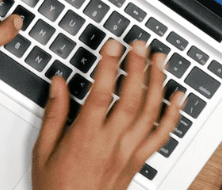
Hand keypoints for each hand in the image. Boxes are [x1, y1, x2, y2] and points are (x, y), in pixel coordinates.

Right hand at [32, 39, 185, 189]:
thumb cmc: (57, 188)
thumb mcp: (43, 149)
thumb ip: (54, 113)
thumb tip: (58, 84)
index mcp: (86, 136)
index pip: (102, 92)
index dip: (110, 65)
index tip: (113, 46)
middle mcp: (112, 142)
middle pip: (132, 97)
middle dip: (138, 66)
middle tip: (140, 45)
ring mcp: (129, 152)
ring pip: (151, 112)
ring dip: (158, 82)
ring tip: (160, 60)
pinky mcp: (139, 161)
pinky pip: (161, 135)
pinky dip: (173, 115)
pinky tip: (178, 98)